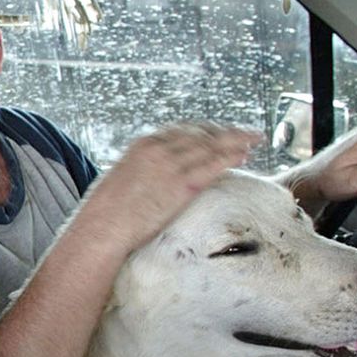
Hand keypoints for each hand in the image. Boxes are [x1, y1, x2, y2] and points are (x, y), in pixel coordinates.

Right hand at [78, 123, 258, 253]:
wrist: (103, 226)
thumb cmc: (105, 211)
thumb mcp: (119, 180)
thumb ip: (138, 173)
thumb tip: (145, 180)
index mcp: (142, 145)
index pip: (180, 130)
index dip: (203, 130)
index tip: (215, 132)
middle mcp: (159, 149)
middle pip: (200, 133)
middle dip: (224, 131)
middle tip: (242, 133)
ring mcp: (172, 165)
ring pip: (212, 145)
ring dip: (236, 140)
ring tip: (253, 140)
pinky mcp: (182, 184)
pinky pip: (214, 165)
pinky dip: (231, 156)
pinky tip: (244, 154)